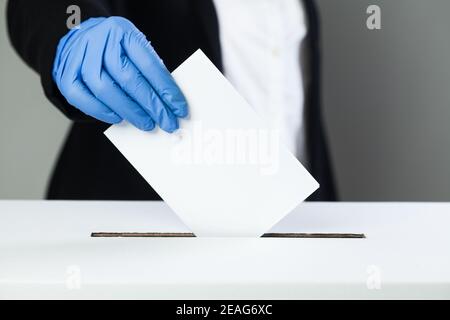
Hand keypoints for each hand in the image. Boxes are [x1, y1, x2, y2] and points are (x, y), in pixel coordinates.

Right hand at [52, 17, 187, 131]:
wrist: (78, 38)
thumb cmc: (113, 48)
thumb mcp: (133, 49)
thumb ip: (148, 71)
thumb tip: (168, 102)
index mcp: (122, 32)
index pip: (149, 64)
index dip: (166, 89)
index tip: (179, 108)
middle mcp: (99, 41)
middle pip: (128, 79)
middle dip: (152, 105)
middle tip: (166, 122)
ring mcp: (80, 57)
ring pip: (105, 89)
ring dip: (129, 111)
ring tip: (146, 123)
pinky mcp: (65, 74)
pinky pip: (82, 98)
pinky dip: (102, 112)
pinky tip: (118, 118)